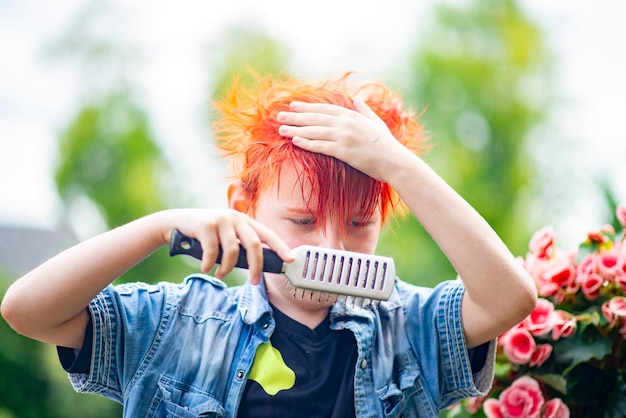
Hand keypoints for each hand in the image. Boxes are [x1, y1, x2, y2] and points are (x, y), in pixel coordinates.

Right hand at [162, 209, 293, 284]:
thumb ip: (240, 244)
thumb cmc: (204, 235)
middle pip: (254, 245)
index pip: (267, 234)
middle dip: (256, 266)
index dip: (280, 247)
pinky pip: (213, 251)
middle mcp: (235, 217)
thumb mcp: (225, 236)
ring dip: (227, 268)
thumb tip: (257, 266)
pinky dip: (211, 264)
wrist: (175, 224)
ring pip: (233, 251)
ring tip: (220, 274)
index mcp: (244, 220)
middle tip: (254, 282)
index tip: (291, 259)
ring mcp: (221, 219)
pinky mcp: (206, 224)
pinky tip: (206, 268)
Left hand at [277, 98, 411, 182]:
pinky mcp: (344, 151)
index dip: (307, 107)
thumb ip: (364, 111)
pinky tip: (295, 141)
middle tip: (279, 116)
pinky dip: (307, 143)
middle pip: (316, 118)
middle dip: (296, 117)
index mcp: (353, 116)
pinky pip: (321, 146)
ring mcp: (345, 137)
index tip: (293, 106)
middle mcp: (347, 123)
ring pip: (315, 131)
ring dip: (296, 129)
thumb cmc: (387, 144)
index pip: (325, 109)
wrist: (395, 162)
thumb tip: (357, 99)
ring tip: (281, 129)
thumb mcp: (376, 123)